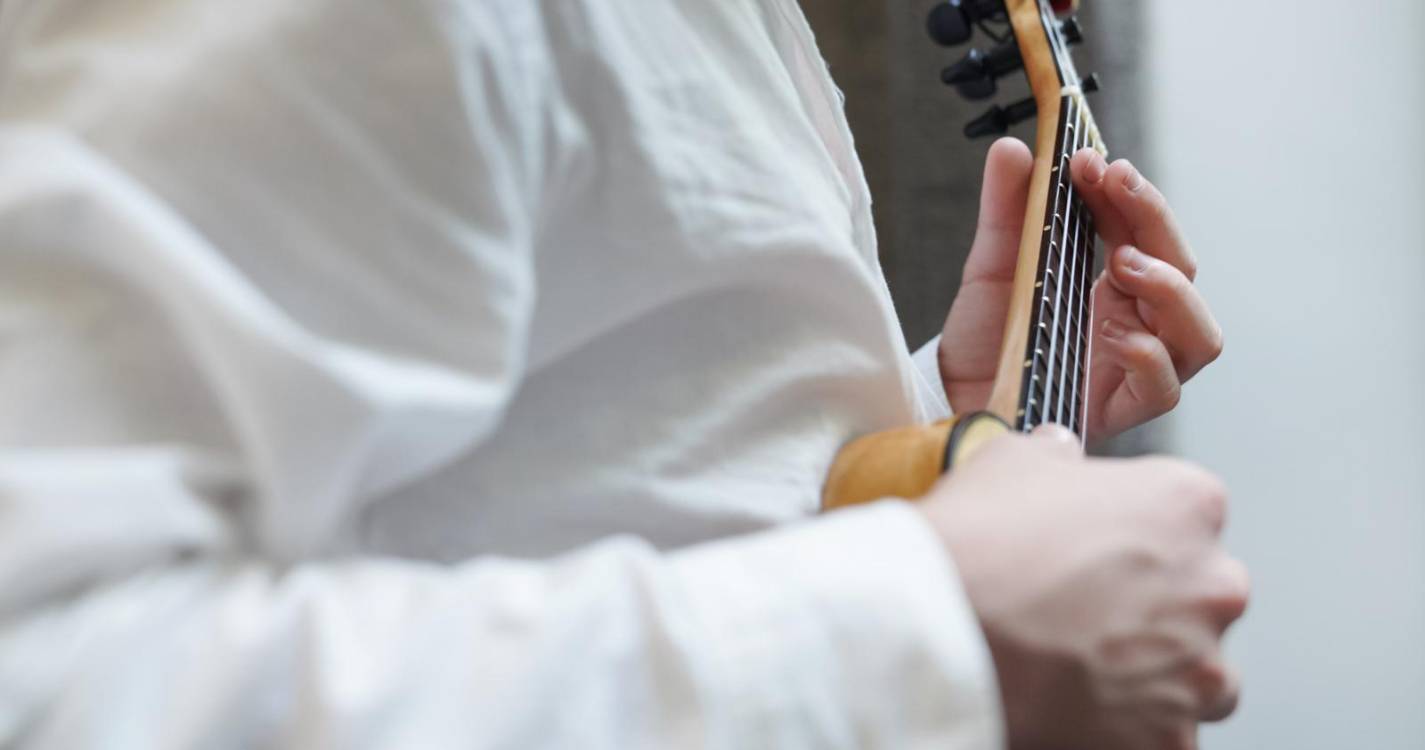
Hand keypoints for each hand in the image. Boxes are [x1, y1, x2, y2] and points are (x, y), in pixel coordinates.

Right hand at [918, 427, 1247, 749]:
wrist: (940, 632)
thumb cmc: (978, 547)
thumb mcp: (1010, 461)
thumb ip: (1055, 455)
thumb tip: (1058, 455)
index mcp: (1186, 504)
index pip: (1187, 511)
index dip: (1135, 527)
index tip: (1101, 543)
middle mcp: (1211, 585)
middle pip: (1201, 593)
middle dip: (1153, 601)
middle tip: (1084, 605)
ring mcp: (1196, 669)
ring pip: (1196, 671)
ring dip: (1155, 669)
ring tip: (1083, 663)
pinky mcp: (1169, 738)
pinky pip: (1165, 733)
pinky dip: (1129, 724)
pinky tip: (1077, 705)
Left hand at [938, 138, 1222, 439]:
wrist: (952, 396)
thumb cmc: (986, 336)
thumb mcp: (991, 265)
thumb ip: (1006, 209)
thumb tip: (1011, 148)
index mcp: (1118, 284)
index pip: (1147, 232)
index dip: (1131, 194)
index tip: (1093, 161)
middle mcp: (1139, 322)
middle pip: (1181, 270)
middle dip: (1153, 218)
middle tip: (1114, 182)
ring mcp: (1135, 368)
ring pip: (1198, 333)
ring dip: (1168, 289)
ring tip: (1121, 261)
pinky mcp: (1118, 411)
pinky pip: (1162, 389)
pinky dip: (1147, 356)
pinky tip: (1112, 331)